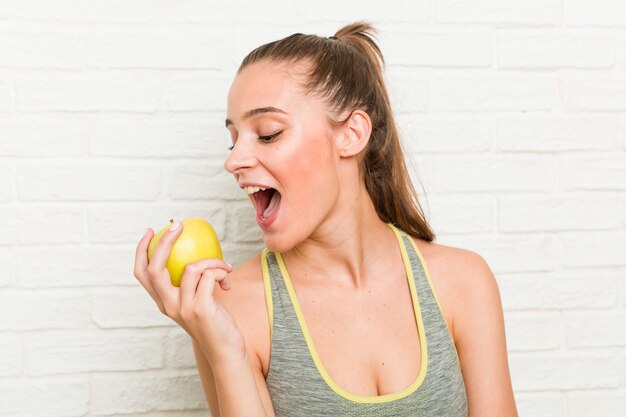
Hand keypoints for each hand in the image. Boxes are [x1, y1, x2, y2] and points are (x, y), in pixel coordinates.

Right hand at [133, 223, 246, 362]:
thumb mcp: (197, 300)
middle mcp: (168, 305)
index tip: (150, 231)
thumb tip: (196, 250)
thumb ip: (191, 283)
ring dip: (212, 261)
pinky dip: (220, 271)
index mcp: (163, 302)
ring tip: (225, 268)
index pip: (141, 274)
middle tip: (178, 226)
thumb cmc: (215, 322)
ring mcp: (183, 307)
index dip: (141, 250)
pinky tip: (227, 279)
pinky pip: (209, 276)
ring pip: (192, 267)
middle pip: (155, 268)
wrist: (226, 350)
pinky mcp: (200, 308)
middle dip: (165, 242)